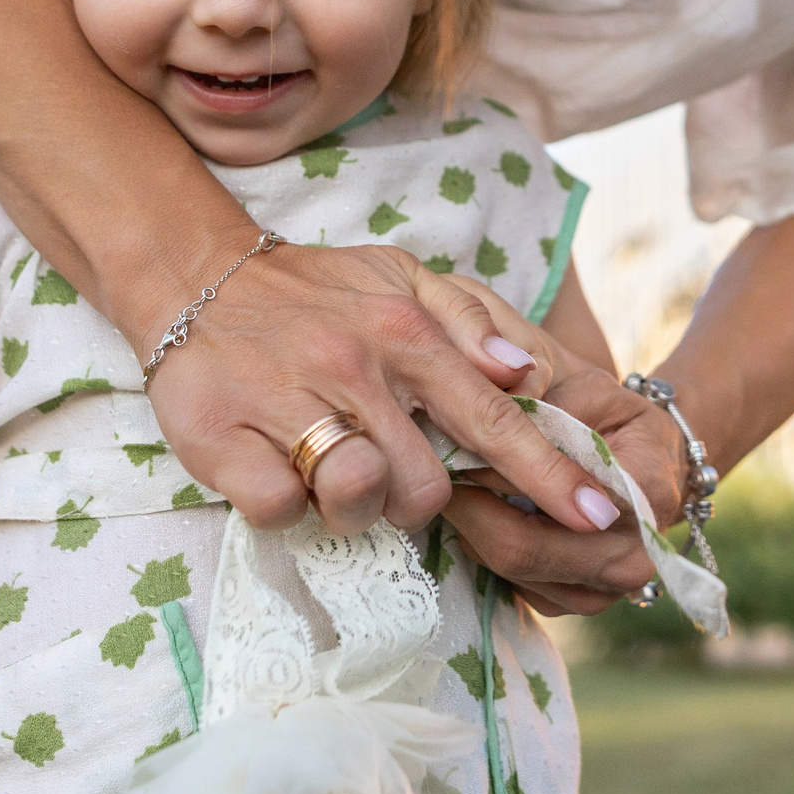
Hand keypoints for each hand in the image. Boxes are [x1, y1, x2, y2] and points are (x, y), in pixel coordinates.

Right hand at [141, 240, 611, 540]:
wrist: (193, 276)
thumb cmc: (316, 292)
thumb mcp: (401, 278)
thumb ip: (469, 322)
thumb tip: (526, 374)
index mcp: (404, 330)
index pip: (493, 418)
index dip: (550, 476)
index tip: (600, 517)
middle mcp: (352, 363)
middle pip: (424, 487)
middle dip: (414, 498)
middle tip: (382, 463)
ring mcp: (285, 401)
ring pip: (356, 500)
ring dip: (352, 503)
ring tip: (330, 462)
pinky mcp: (219, 439)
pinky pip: (280, 510)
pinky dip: (284, 502)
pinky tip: (276, 463)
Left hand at [439, 357, 688, 615]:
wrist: (646, 459)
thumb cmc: (610, 414)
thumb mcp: (584, 383)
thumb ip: (541, 390)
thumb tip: (490, 401)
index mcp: (645, 496)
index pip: (552, 499)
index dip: (494, 471)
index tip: (452, 438)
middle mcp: (633, 558)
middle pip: (520, 550)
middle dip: (468, 505)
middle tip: (430, 463)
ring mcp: (602, 592)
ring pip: (505, 570)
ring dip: (470, 526)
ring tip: (450, 479)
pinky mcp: (571, 605)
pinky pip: (509, 583)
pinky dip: (484, 543)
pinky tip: (479, 506)